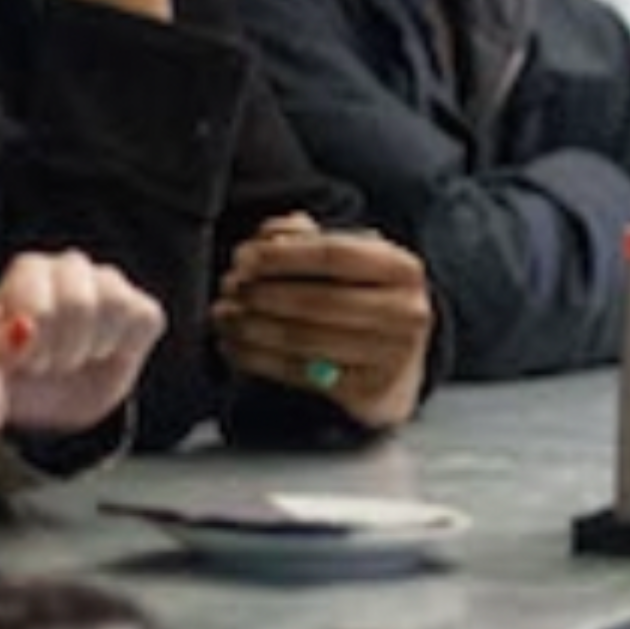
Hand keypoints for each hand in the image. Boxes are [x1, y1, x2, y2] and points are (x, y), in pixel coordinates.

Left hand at [0, 249, 164, 435]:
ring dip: (94, 346)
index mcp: (30, 270)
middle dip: (65, 348)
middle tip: (53, 364)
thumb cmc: (18, 378)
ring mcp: (110, 283)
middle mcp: (71, 266)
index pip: (41, 299)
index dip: (37, 339)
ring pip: (116, 304)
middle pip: (79, 303)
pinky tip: (105, 355)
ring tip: (76, 359)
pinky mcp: (143, 308)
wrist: (53, 399)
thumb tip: (24, 327)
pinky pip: (145, 318)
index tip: (28, 363)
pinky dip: (125, 346)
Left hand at [212, 216, 432, 428]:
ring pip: (302, 338)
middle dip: (262, 293)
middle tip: (229, 288)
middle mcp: (405, 313)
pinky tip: (233, 345)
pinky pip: (297, 372)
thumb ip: (305, 237)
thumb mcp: (349, 260)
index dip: (283, 256)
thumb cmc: (363, 298)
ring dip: (251, 326)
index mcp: (404, 269)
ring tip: (224, 315)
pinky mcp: (365, 391)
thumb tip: (268, 238)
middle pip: (316, 300)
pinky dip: (256, 358)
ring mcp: (389, 357)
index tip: (245, 257)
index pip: (335, 255)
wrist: (397, 362)